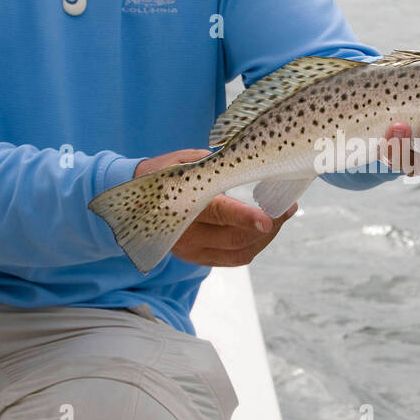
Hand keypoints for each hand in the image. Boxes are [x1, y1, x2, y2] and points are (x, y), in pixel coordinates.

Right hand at [133, 150, 296, 266]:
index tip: (271, 218)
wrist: (131, 201)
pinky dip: (252, 246)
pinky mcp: (197, 259)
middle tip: (289, 207)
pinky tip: (263, 231)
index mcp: (184, 205)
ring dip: (265, 238)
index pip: (221, 214)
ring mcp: (192, 251)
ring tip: (281, 218)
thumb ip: (213, 164)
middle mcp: (188, 234)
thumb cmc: (162, 173)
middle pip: (237, 238)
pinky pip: (233, 259)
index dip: (247, 218)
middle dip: (270, 225)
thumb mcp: (184, 160)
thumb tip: (247, 163)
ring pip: (239, 252)